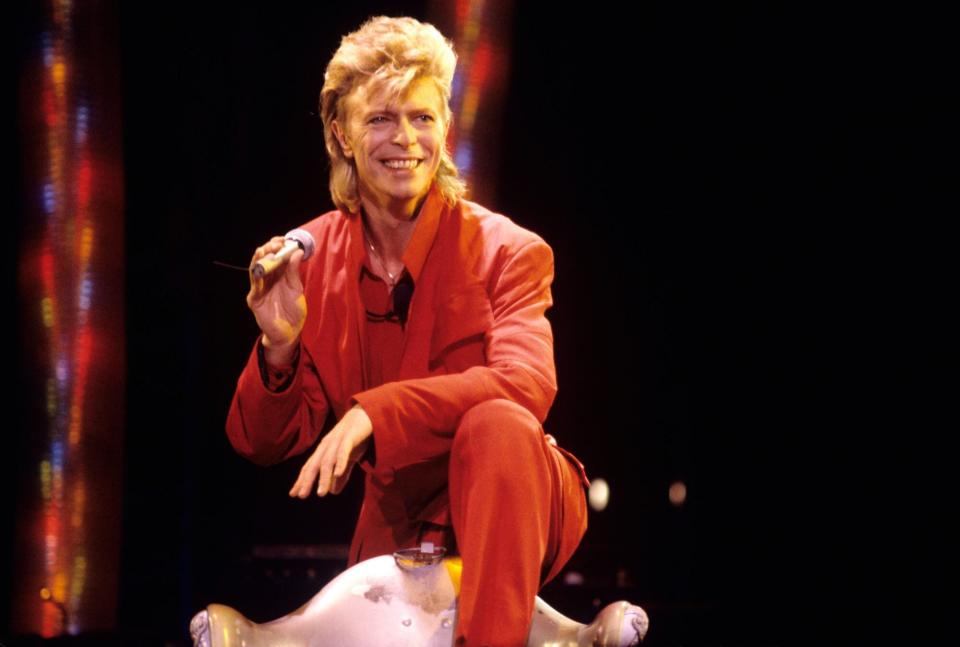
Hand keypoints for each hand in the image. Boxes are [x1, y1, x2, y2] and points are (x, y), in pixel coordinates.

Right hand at [247, 236, 306, 362]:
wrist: (290, 332)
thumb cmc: (293, 310)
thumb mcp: (296, 288)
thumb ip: (294, 271)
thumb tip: (297, 252)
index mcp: (277, 275)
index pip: (274, 255)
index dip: (277, 245)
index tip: (285, 239)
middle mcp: (266, 279)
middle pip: (263, 259)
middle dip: (269, 249)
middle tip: (277, 244)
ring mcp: (259, 289)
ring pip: (255, 270)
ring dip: (261, 260)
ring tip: (267, 251)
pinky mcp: (255, 300)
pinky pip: (254, 286)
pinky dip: (257, 276)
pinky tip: (262, 269)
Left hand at [289, 404, 372, 497]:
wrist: (368, 414)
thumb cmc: (356, 437)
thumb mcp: (348, 458)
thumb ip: (342, 474)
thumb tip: (333, 492)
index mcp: (324, 450)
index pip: (310, 466)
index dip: (301, 480)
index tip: (293, 494)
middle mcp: (327, 445)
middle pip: (314, 464)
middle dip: (307, 480)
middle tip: (302, 496)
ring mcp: (337, 440)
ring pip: (327, 461)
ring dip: (323, 477)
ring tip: (321, 494)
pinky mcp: (350, 436)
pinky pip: (343, 450)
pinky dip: (340, 462)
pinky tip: (337, 473)